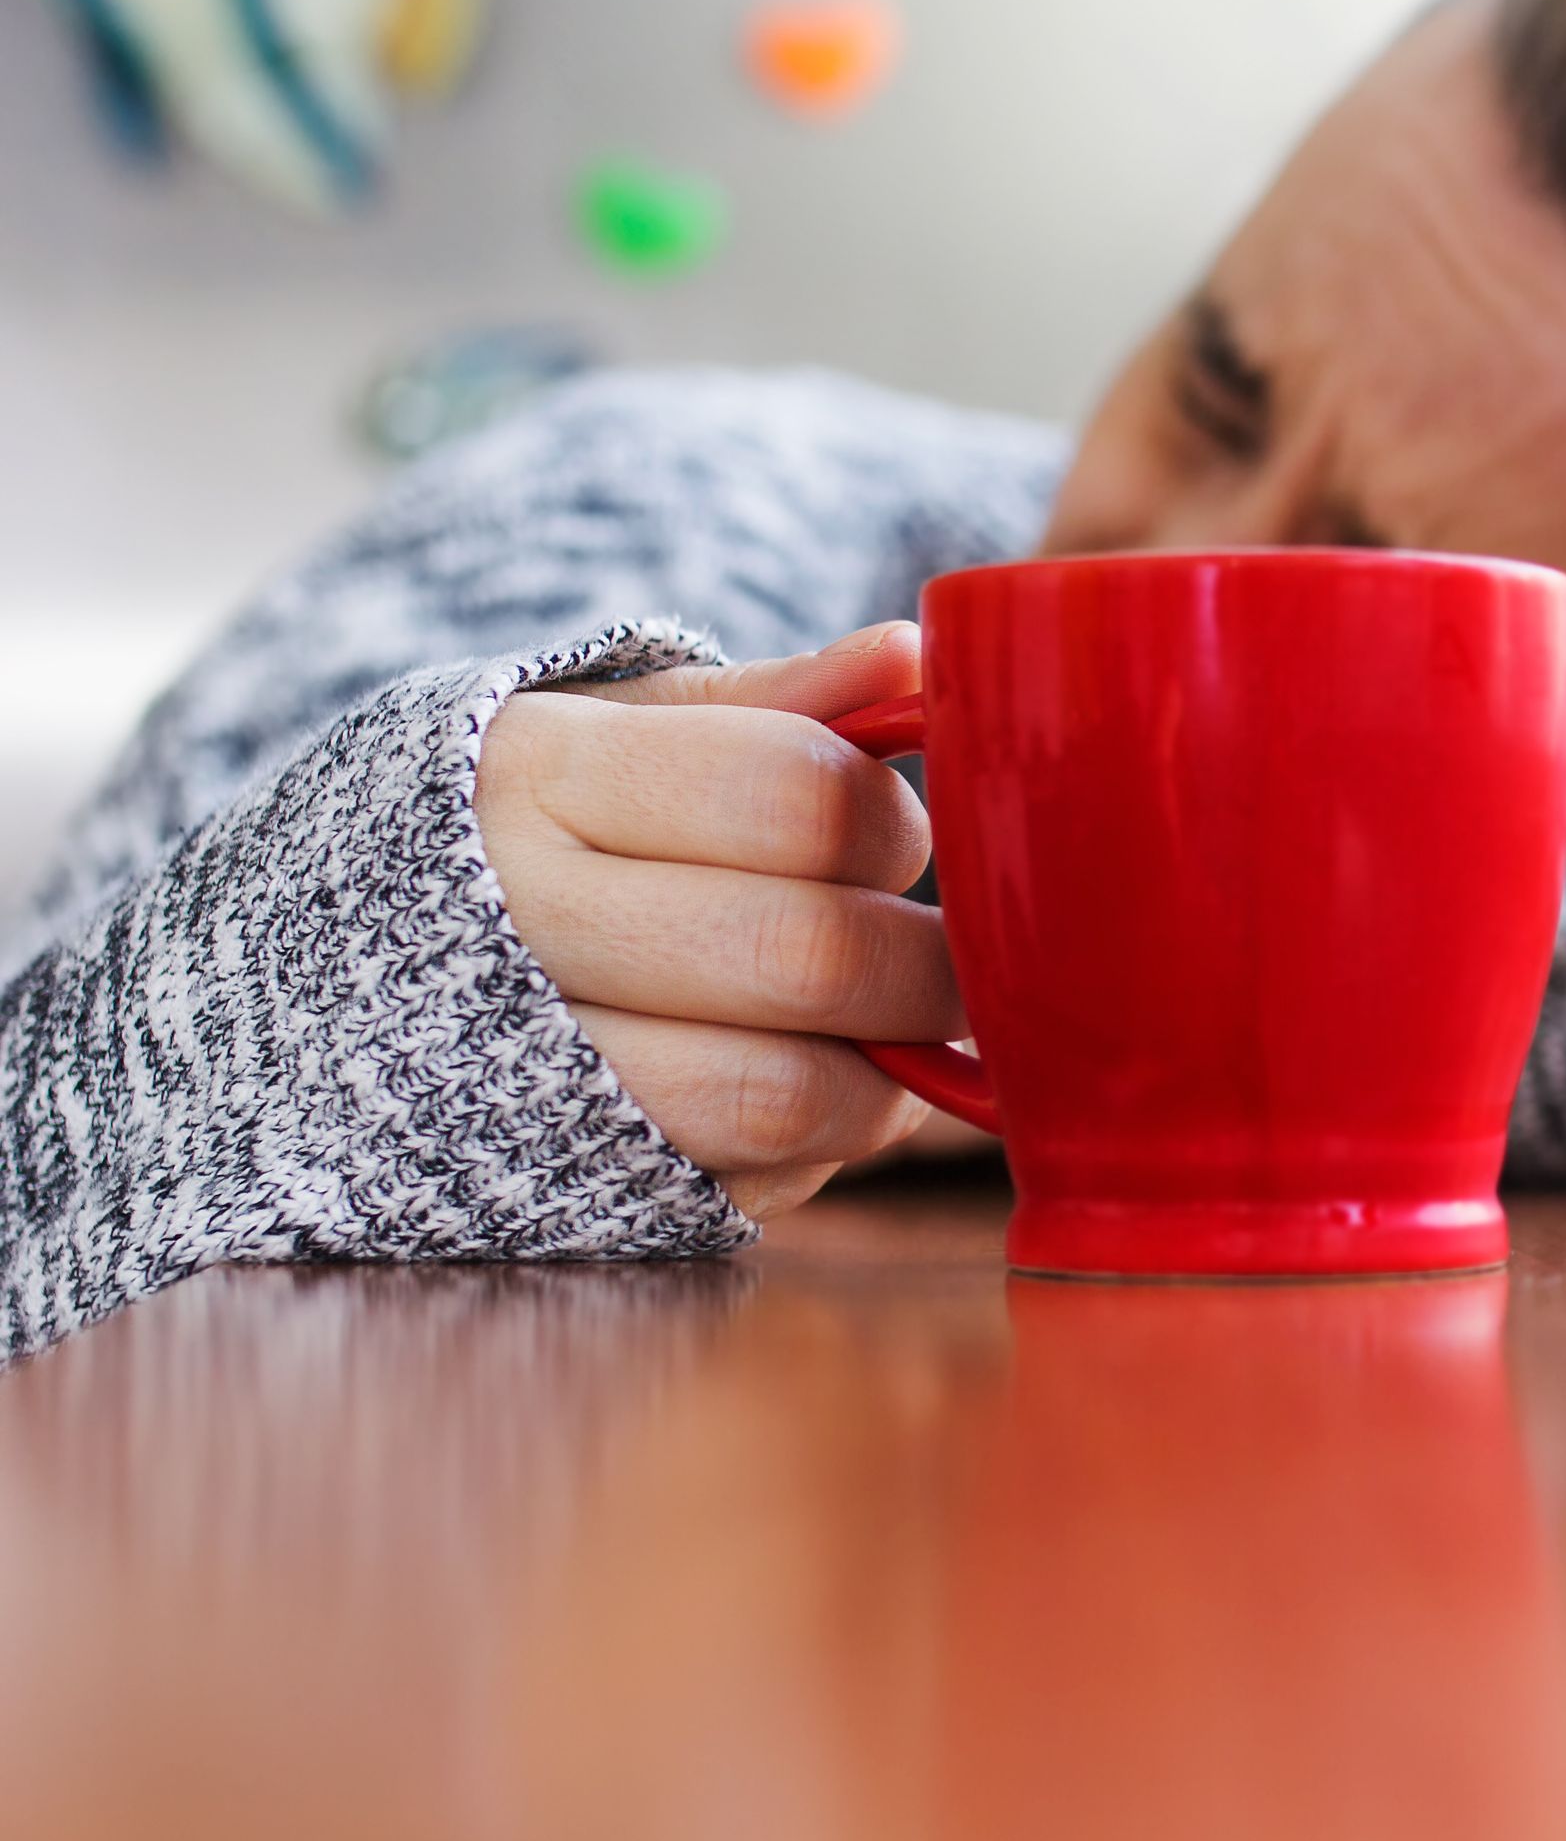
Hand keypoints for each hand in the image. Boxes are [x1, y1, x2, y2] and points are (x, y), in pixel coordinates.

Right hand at [474, 624, 959, 1218]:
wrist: (339, 965)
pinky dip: (826, 1135)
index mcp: (537, 774)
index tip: (897, 837)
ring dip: (886, 1070)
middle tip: (951, 955)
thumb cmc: (540, 821)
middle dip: (924, 965)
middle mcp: (516, 924)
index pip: (796, 795)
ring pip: (782, 1089)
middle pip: (805, 952)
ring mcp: (530, 1071)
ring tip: (893, 1025)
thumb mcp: (626, 726)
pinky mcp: (571, 1182)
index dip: (890, 824)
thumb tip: (911, 658)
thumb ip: (775, 703)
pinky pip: (755, 1175)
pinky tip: (819, 1080)